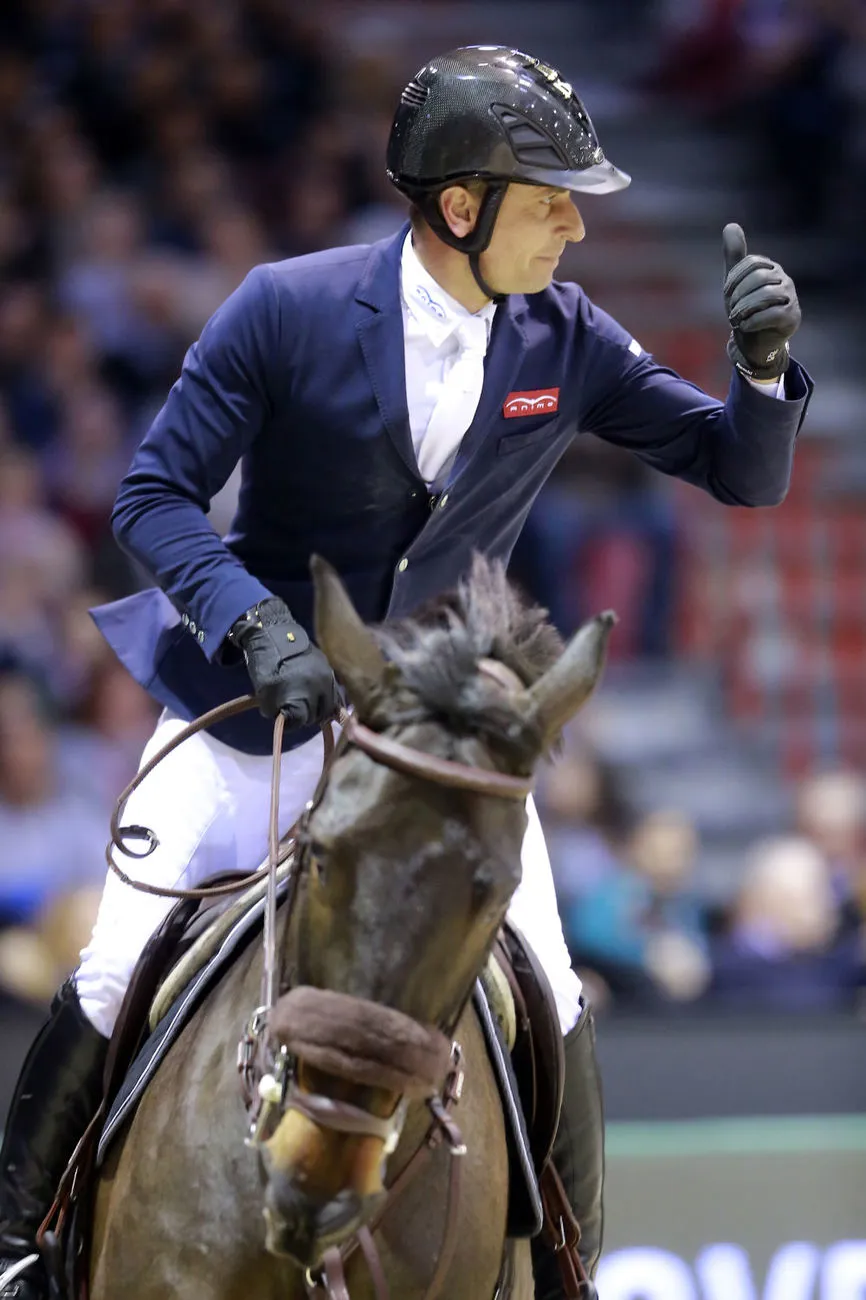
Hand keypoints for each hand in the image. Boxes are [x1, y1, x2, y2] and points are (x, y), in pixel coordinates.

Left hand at [230, 597, 339, 725]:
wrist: (276, 634)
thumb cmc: (266, 665)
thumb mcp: (264, 692)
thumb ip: (276, 711)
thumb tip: (288, 719)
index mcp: (302, 697)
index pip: (300, 722)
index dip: (290, 722)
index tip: (283, 716)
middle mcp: (320, 691)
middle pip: (317, 716)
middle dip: (305, 716)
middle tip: (294, 709)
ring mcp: (328, 679)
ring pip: (329, 707)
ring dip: (318, 709)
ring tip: (307, 704)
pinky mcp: (332, 671)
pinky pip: (335, 693)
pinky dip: (328, 700)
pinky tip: (321, 699)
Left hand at [722, 223, 800, 378]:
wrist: (755, 343)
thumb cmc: (745, 310)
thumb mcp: (735, 283)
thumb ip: (734, 256)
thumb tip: (731, 225)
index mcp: (771, 268)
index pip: (752, 263)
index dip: (735, 278)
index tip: (726, 294)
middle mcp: (784, 280)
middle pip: (759, 278)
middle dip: (739, 296)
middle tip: (731, 311)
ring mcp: (791, 299)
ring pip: (766, 295)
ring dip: (744, 309)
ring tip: (736, 319)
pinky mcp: (792, 318)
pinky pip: (772, 314)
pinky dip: (753, 321)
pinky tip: (745, 326)